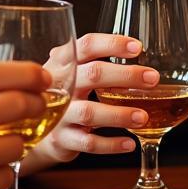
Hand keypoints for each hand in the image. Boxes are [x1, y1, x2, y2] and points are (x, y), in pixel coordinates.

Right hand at [23, 32, 156, 170]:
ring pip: (89, 112)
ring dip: (119, 114)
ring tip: (143, 117)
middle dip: (126, 76)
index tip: (138, 47)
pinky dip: (111, 144)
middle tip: (153, 79)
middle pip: (93, 74)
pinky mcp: (60, 139)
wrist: (34, 128)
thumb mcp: (74, 72)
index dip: (112, 44)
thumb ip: (98, 63)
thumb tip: (141, 58)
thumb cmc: (65, 93)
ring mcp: (58, 114)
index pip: (87, 46)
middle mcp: (59, 85)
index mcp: (64, 62)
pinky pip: (88, 143)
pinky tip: (130, 143)